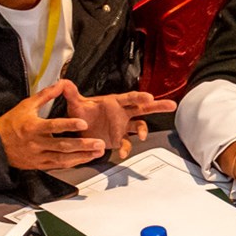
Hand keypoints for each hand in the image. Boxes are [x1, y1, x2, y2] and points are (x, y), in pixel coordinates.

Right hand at [0, 79, 110, 171]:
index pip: (53, 126)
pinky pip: (58, 165)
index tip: (83, 123)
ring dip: (82, 156)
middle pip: (62, 145)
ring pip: (63, 159)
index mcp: (33, 127)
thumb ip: (46, 95)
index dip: (69, 125)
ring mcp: (38, 156)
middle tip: (99, 143)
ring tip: (97, 153)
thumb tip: (61, 84)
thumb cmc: (11, 124)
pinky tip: (85, 159)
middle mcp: (36, 143)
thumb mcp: (26, 105)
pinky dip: (73, 163)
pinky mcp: (40, 165)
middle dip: (83, 145)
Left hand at [61, 79, 176, 159]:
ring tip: (141, 136)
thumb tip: (64, 83)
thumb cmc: (81, 113)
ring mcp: (122, 126)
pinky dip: (126, 148)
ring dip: (143, 131)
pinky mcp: (119, 138)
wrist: (79, 129)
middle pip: (143, 108)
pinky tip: (122, 153)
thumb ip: (71, 94)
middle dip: (157, 106)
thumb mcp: (75, 104)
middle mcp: (121, 113)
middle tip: (171, 105)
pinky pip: (127, 143)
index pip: (129, 98)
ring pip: (139, 126)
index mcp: (114, 102)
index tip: (149, 97)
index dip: (139, 97)